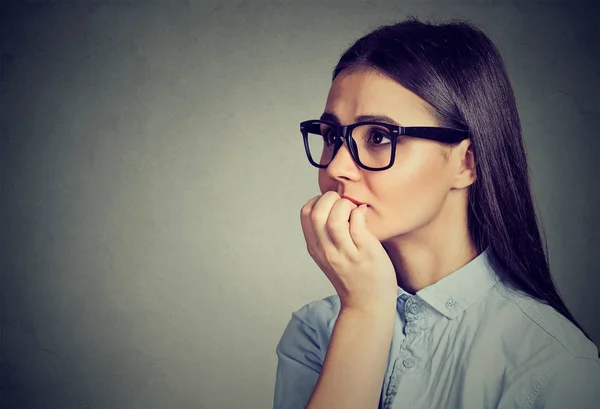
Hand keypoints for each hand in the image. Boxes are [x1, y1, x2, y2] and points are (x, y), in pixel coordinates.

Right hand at [300, 191, 397, 311]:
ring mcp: (345, 253)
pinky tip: (363, 215)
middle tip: (344, 203)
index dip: (318, 200)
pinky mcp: (364, 254)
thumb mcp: (329, 256)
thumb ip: (326, 235)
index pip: (306, 213)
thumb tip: (334, 204)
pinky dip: (359, 213)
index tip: (332, 204)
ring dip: (345, 205)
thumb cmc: (353, 276)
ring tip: (354, 209)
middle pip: (317, 213)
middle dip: (330, 197)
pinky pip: (357, 225)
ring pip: (335, 219)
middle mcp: (326, 250)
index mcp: (316, 248)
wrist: (368, 304)